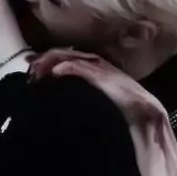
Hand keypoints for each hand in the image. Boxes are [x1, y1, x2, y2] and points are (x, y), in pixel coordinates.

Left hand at [28, 48, 166, 125]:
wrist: (147, 120)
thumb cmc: (124, 117)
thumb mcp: (98, 105)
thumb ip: (83, 100)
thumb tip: (60, 106)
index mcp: (98, 71)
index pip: (71, 59)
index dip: (51, 62)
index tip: (34, 70)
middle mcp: (101, 66)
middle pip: (70, 55)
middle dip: (48, 58)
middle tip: (30, 67)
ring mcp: (104, 70)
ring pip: (74, 59)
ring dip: (54, 62)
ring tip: (37, 69)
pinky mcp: (106, 78)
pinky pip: (84, 69)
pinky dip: (68, 68)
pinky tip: (55, 73)